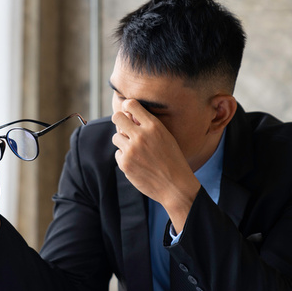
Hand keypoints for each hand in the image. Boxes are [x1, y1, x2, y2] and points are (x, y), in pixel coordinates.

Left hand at [112, 100, 199, 233]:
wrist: (176, 186)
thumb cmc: (173, 160)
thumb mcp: (166, 137)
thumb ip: (148, 126)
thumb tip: (130, 115)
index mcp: (154, 126)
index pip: (131, 104)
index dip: (127, 107)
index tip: (129, 113)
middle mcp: (141, 135)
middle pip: (117, 117)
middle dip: (119, 121)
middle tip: (125, 128)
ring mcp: (131, 150)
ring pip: (116, 137)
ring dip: (123, 142)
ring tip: (136, 150)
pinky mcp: (125, 163)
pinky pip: (118, 153)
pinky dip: (125, 157)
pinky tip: (137, 163)